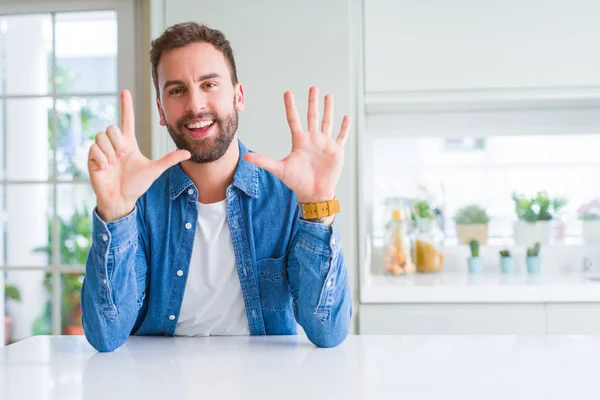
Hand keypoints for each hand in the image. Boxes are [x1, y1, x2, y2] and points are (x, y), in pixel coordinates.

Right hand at [88, 90, 190, 221]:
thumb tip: (188, 153)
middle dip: (118, 142)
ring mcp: (102, 151)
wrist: (122, 199)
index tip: (125, 91)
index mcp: (129, 143)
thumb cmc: (137, 185)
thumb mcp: (155, 170)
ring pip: (101, 136)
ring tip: (114, 164)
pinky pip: (94, 149)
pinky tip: (106, 168)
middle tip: (122, 157)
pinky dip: (102, 159)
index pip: (127, 120)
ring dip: (110, 152)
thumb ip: (169, 159)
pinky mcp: (92, 158)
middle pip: (111, 128)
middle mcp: (115, 144)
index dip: (127, 106)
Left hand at [243, 87, 349, 204]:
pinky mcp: (336, 152)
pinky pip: (341, 137)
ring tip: (329, 96)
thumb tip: (245, 157)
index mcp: (299, 141)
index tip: (288, 92)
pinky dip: (345, 127)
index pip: (294, 119)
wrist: (313, 194)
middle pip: (312, 116)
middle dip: (313, 102)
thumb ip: (263, 161)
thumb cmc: (296, 182)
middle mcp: (312, 139)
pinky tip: (346, 117)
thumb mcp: (279, 169)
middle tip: (313, 88)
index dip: (291, 106)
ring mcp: (325, 144)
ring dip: (328, 110)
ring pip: (327, 122)